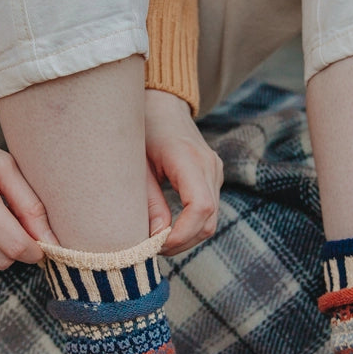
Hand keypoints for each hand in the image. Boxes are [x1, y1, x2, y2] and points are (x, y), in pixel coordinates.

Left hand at [143, 90, 223, 255]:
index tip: (159, 245)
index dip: (182, 233)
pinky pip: (209, 211)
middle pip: (209, 220)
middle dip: (183, 242)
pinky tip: (169, 229)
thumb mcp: (137, 165)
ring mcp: (215, 171)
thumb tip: (157, 237)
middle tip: (152, 250)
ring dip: (187, 237)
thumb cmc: (143, 130)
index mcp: (188, 158)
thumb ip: (149, 201)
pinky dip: (192, 226)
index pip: (200, 206)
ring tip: (158, 241)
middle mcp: (209, 165)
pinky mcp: (213, 176)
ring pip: (212, 220)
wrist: (162, 104)